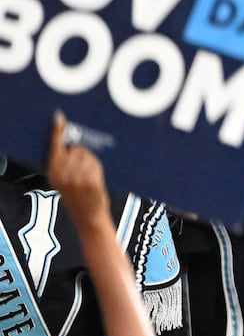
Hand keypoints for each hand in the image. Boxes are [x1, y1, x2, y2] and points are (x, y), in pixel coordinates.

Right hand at [48, 112, 110, 230]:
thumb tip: (73, 146)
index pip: (54, 148)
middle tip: (84, 172)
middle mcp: (61, 174)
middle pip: (76, 149)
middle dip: (83, 156)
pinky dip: (98, 169)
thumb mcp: (64, 182)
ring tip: (89, 178)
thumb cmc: (78, 197)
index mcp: (53, 173)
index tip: (59, 117)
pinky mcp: (89, 181)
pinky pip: (96, 164)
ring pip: (87, 155)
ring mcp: (75, 177)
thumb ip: (64, 164)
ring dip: (91, 163)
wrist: (89, 217)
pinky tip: (95, 180)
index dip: (57, 132)